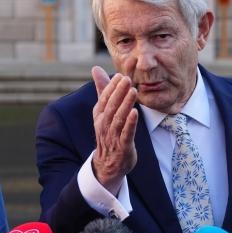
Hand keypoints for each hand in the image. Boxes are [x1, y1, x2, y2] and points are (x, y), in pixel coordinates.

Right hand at [90, 66, 138, 193]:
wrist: (108, 163)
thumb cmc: (108, 133)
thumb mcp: (103, 111)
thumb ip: (102, 90)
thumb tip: (96, 68)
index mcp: (99, 115)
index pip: (104, 99)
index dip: (111, 87)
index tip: (120, 76)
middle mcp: (104, 125)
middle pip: (111, 107)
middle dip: (119, 92)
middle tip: (127, 79)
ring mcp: (113, 136)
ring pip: (118, 118)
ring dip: (126, 104)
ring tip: (133, 91)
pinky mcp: (123, 146)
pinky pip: (126, 133)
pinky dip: (130, 123)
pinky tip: (135, 113)